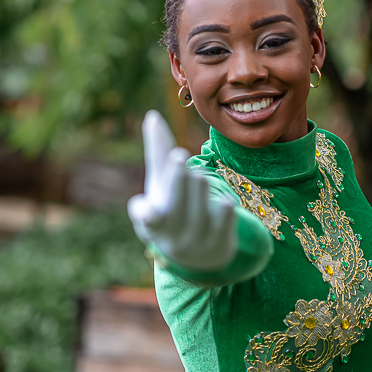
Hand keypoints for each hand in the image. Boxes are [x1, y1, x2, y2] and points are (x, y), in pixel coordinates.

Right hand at [128, 111, 236, 270]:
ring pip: (201, 195)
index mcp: (152, 219)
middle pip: (178, 193)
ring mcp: (196, 242)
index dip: (145, 214)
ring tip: (198, 182)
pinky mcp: (220, 245)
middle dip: (179, 175)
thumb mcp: (161, 184)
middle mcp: (171, 233)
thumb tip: (152, 115)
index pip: (146, 215)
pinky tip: (224, 204)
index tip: (148, 212)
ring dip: (201, 183)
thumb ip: (158, 151)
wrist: (197, 256)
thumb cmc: (172, 206)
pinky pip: (226, 212)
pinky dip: (225, 203)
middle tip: (181, 157)